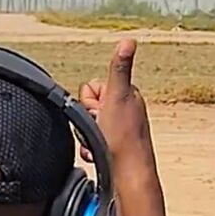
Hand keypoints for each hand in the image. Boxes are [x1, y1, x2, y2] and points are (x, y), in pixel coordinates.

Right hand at [78, 39, 152, 168]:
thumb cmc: (124, 139)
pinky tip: (99, 154)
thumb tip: (129, 41)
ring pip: (86, 127)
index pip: (89, 88)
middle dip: (87, 120)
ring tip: (102, 143)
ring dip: (88, 137)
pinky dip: (90, 150)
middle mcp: (123, 110)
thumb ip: (120, 68)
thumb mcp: (118, 96)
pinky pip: (89, 144)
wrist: (128, 174)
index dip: (89, 101)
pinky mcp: (112, 147)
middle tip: (102, 128)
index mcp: (125, 95)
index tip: (103, 111)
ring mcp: (117, 130)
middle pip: (85, 107)